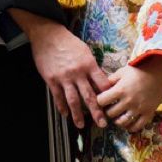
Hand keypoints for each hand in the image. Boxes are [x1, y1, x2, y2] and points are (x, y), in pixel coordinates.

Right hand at [11, 13, 109, 128]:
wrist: (48, 35)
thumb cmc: (68, 42)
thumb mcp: (85, 51)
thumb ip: (92, 67)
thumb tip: (100, 81)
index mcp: (88, 64)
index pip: (102, 83)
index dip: (108, 95)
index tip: (112, 106)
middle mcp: (78, 73)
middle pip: (90, 96)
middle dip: (97, 112)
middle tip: (103, 124)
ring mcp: (64, 77)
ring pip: (73, 100)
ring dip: (78, 115)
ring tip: (81, 125)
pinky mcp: (52, 79)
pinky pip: (58, 97)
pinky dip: (62, 106)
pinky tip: (65, 114)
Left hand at [99, 60, 161, 131]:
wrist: (160, 72)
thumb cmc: (140, 69)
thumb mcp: (122, 71)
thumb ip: (112, 80)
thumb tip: (103, 87)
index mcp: (120, 90)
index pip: (102, 101)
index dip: (100, 100)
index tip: (102, 99)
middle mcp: (128, 101)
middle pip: (111, 113)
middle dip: (108, 111)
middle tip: (110, 108)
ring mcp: (138, 109)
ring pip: (122, 122)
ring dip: (117, 121)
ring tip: (118, 117)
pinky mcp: (148, 113)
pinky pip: (137, 126)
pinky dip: (131, 128)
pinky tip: (128, 124)